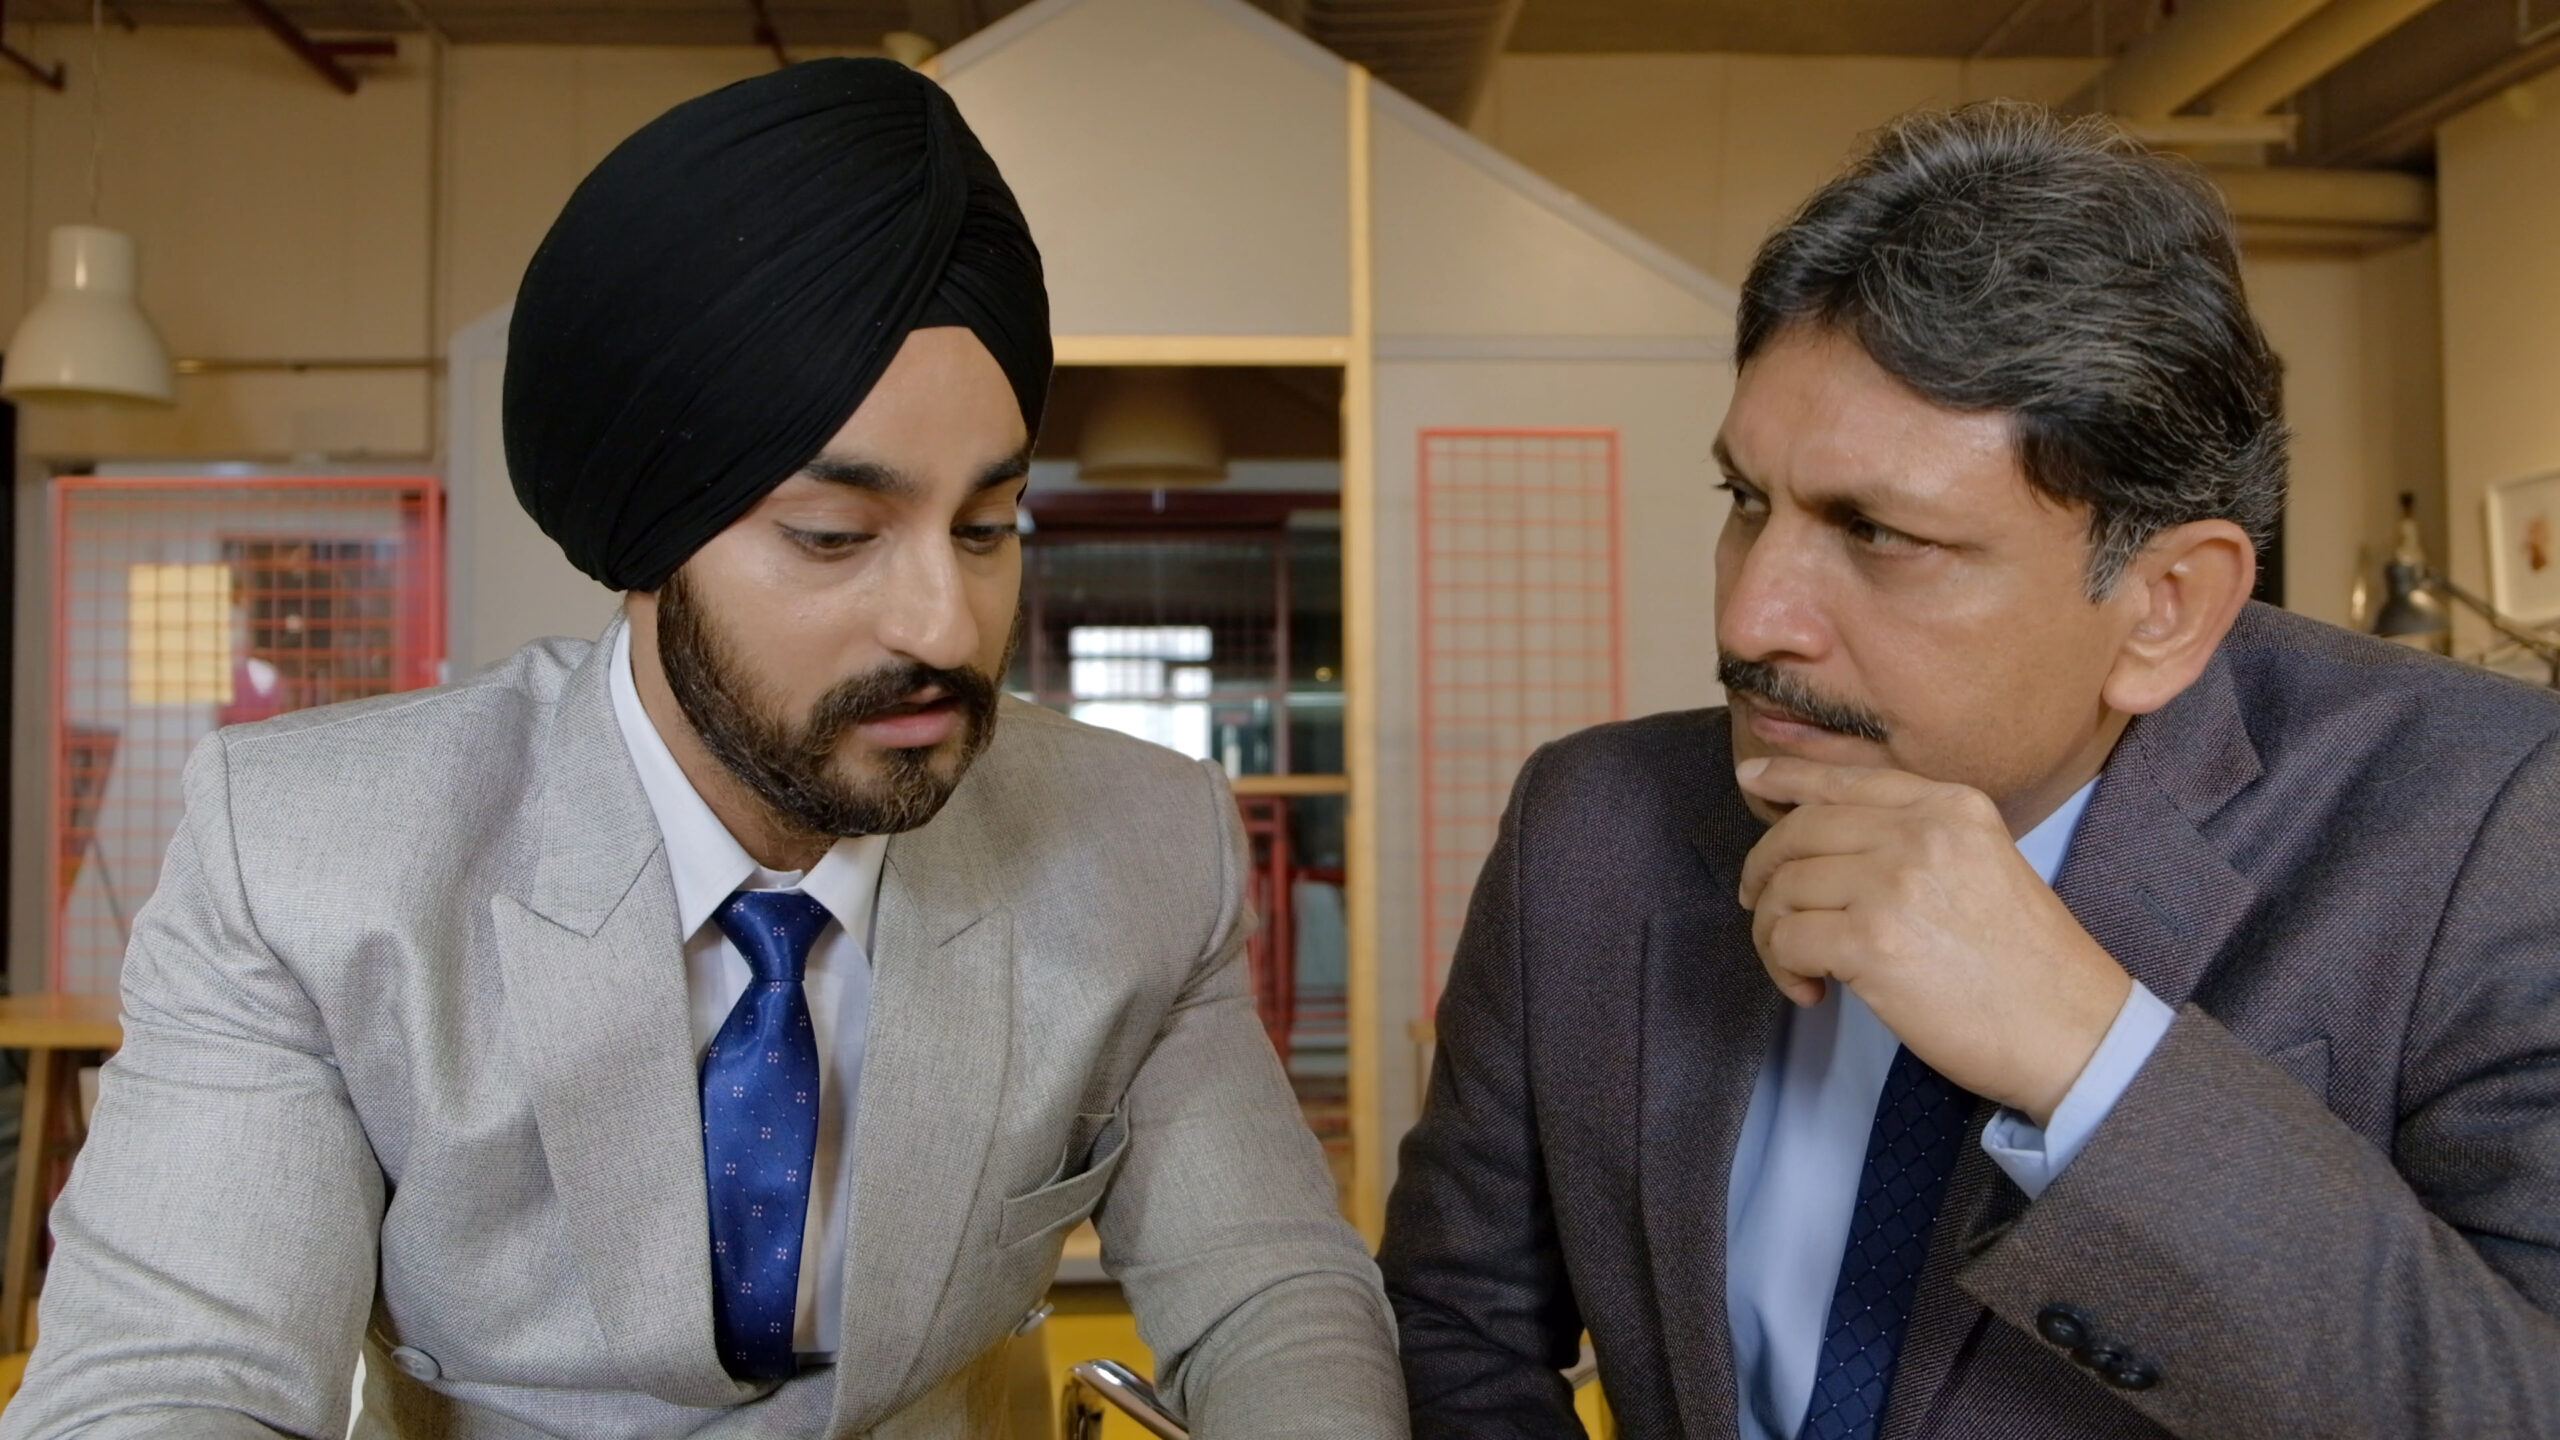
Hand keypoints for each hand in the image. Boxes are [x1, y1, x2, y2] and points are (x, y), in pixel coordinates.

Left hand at [1735, 756, 2130, 1124]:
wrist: (2072, 1030)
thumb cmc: (2028, 965)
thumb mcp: (1985, 865)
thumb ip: (1919, 840)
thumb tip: (1829, 841)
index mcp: (1951, 806)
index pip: (1848, 780)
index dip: (1790, 777)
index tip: (1753, 777)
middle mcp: (1921, 832)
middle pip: (1799, 831)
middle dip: (1765, 870)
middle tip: (1761, 906)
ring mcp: (1893, 884)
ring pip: (1783, 888)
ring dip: (1774, 933)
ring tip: (1803, 968)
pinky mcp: (1871, 942)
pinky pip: (1786, 939)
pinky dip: (1783, 969)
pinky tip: (1812, 990)